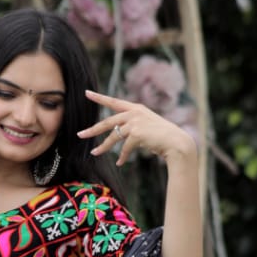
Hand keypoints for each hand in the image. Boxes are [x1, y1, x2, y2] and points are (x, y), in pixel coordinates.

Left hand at [78, 89, 196, 165]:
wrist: (176, 142)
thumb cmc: (162, 136)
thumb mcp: (147, 125)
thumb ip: (132, 125)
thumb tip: (117, 133)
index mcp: (136, 108)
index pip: (114, 102)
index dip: (99, 98)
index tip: (87, 93)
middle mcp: (134, 113)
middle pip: (108, 121)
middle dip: (93, 129)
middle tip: (80, 134)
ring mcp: (135, 122)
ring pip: (113, 137)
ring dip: (104, 147)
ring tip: (95, 153)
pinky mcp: (136, 134)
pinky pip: (124, 148)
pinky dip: (122, 156)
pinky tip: (120, 163)